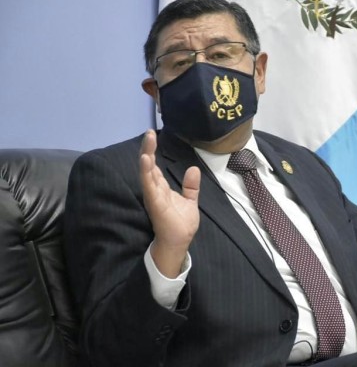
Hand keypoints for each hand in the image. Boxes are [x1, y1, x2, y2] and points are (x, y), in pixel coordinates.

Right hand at [139, 129, 200, 277]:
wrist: (180, 241)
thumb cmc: (181, 224)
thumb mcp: (190, 200)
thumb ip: (191, 186)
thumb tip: (193, 169)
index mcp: (161, 188)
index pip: (154, 166)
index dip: (152, 151)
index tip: (152, 135)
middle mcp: (154, 189)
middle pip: (148, 165)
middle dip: (148, 148)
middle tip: (149, 132)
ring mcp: (153, 195)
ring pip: (146, 171)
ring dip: (146, 155)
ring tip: (148, 140)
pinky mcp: (154, 202)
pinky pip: (148, 184)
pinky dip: (146, 171)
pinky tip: (145, 159)